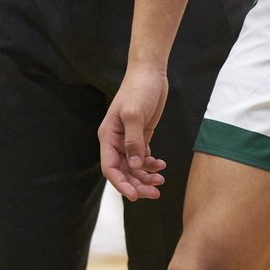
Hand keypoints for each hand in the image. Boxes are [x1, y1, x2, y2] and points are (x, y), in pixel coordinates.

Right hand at [98, 67, 168, 201]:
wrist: (149, 72)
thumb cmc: (139, 89)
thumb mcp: (135, 113)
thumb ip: (134, 141)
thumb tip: (134, 166)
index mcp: (108, 136)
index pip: (110, 168)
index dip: (121, 184)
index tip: (134, 197)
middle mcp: (115, 140)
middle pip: (123, 171)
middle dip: (137, 184)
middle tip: (155, 193)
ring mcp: (128, 139)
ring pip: (133, 167)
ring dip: (145, 177)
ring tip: (161, 181)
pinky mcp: (140, 135)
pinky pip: (143, 158)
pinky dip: (151, 165)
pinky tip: (162, 165)